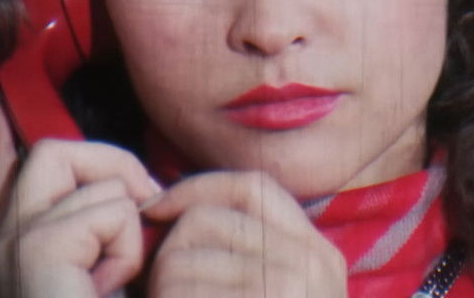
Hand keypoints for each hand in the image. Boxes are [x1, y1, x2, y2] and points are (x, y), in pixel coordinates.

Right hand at [0, 100, 160, 297]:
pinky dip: (129, 249)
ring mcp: (17, 242)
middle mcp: (7, 239)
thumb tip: (139, 189)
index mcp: (19, 240)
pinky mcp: (39, 249)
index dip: (0, 138)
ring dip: (128, 226)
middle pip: (52, 151)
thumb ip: (102, 221)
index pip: (4, 174)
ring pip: (98, 183)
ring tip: (113, 275)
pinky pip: (112, 212)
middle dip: (113, 160)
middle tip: (143, 200)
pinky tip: (108, 285)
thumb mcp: (100, 263)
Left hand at [143, 170, 346, 297]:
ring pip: (181, 260)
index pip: (253, 187)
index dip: (198, 187)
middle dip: (170, 249)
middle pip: (207, 220)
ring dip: (160, 287)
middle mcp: (310, 264)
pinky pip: (181, 292)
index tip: (158, 205)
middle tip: (159, 284)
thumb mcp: (276, 290)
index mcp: (316, 252)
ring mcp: (288, 290)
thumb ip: (244, 251)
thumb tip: (170, 210)